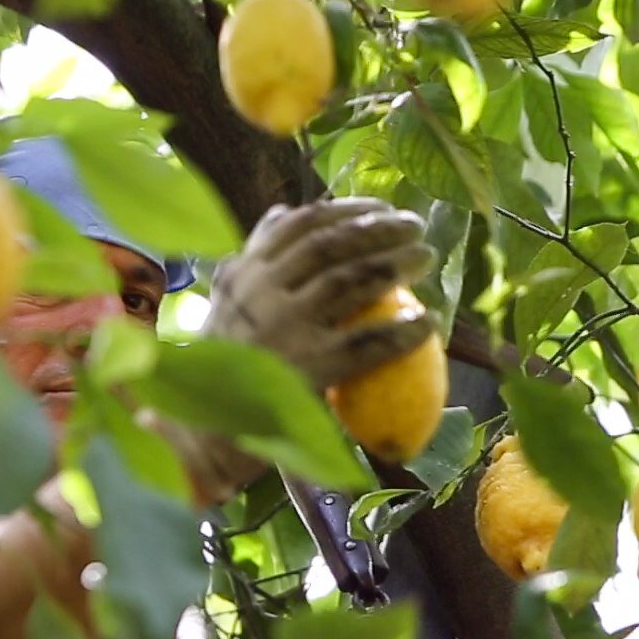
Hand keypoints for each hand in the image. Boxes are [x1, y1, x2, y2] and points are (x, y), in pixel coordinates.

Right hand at [203, 198, 436, 388]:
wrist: (210, 430)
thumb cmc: (226, 362)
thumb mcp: (229, 300)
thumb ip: (256, 258)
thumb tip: (282, 211)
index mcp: (246, 272)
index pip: (300, 225)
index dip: (347, 210)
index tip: (382, 208)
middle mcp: (262, 292)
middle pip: (332, 246)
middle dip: (379, 230)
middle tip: (416, 227)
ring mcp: (285, 327)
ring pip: (350, 282)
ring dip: (395, 265)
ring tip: (425, 258)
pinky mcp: (309, 367)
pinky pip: (366, 343)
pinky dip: (401, 331)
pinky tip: (428, 324)